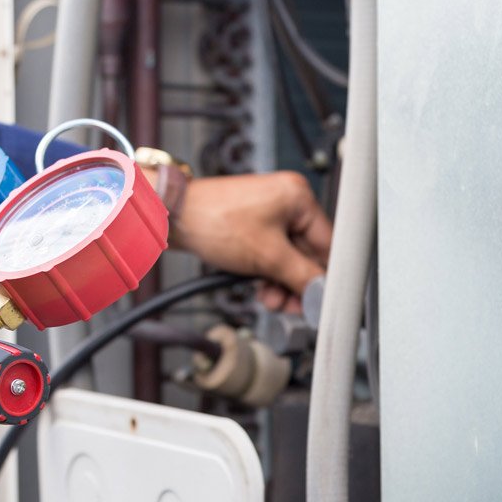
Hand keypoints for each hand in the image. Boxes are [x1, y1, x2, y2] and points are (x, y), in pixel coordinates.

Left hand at [159, 170, 331, 310]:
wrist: (173, 217)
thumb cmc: (214, 221)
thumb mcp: (267, 256)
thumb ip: (302, 277)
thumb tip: (323, 294)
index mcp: (299, 197)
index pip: (328, 244)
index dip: (324, 276)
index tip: (320, 300)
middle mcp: (288, 200)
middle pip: (308, 253)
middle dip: (297, 282)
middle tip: (290, 305)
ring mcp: (270, 212)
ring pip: (288, 257)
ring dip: (281, 282)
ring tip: (270, 298)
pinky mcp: (253, 224)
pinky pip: (271, 253)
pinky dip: (267, 272)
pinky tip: (261, 287)